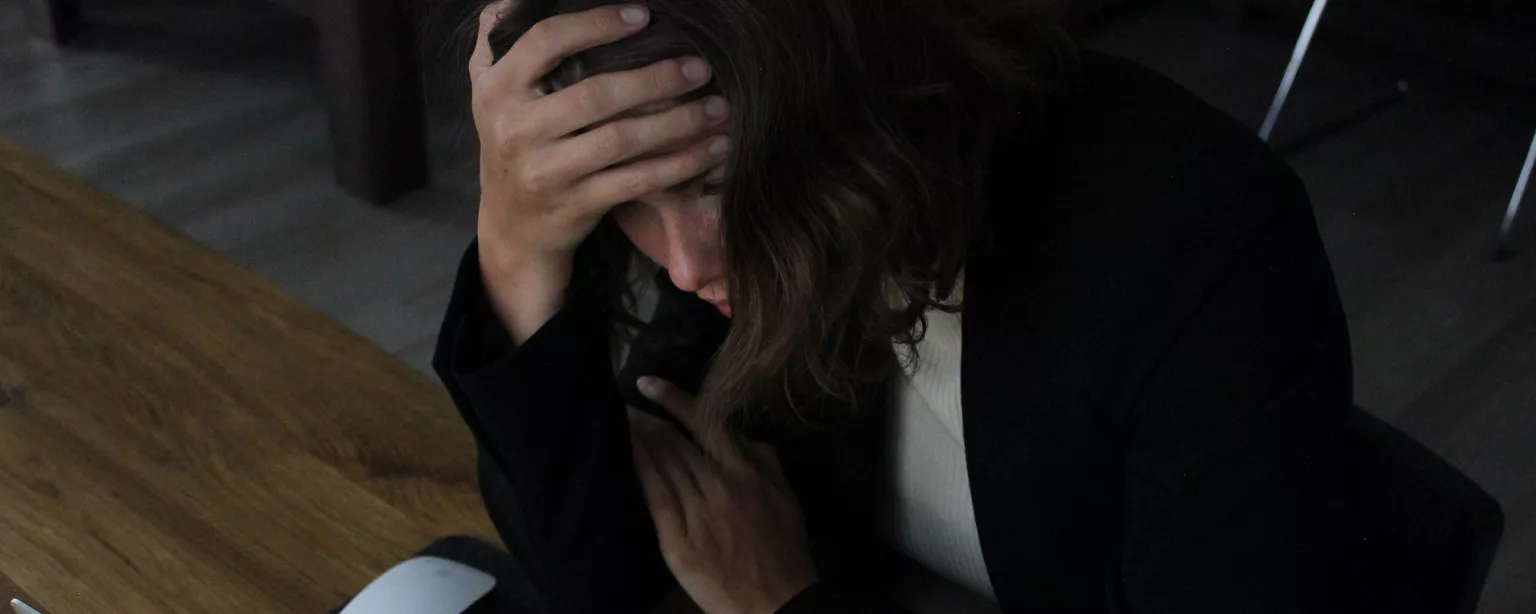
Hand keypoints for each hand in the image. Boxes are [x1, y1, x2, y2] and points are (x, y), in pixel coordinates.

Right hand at [469, 0, 730, 270]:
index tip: (644, 16)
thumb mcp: (491, 92)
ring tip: (719, 107)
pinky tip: (711, 149)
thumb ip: (501, 41)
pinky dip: (679, 164)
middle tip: (700, 67)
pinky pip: (636, 181)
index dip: (596, 24)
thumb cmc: (514, 142)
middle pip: (595, 95)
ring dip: (679, 122)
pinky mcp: (576, 205)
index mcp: (497, 90)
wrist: (512, 227)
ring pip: (622, 140)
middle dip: (655, 78)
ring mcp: (546, 172)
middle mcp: (516, 130)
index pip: (546, 42)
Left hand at [630, 377, 818, 613]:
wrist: (777, 602)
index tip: (648, 383)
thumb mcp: (787, 497)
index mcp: (747, 472)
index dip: (673, 399)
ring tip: (624, 423)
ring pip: (663, 466)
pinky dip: (641, 472)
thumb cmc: (785, 549)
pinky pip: (655, 499)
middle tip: (628, 404)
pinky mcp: (678, 542)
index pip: (704, 423)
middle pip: (676, 442)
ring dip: (641, 440)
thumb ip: (767, 461)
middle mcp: (718, 486)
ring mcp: (696, 514)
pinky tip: (629, 456)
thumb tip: (745, 435)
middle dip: (649, 420)